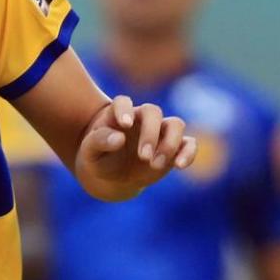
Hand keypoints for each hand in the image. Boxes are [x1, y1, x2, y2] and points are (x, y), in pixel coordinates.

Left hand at [76, 95, 196, 199]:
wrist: (113, 177)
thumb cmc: (99, 159)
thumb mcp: (90, 153)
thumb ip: (99, 142)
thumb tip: (119, 138)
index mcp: (118, 114)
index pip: (123, 102)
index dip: (125, 110)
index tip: (125, 125)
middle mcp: (142, 118)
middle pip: (153, 112)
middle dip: (150, 133)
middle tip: (143, 157)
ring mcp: (160, 131)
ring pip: (176, 124)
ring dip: (169, 143)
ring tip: (155, 165)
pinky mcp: (174, 147)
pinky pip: (189, 143)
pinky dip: (188, 152)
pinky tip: (179, 166)